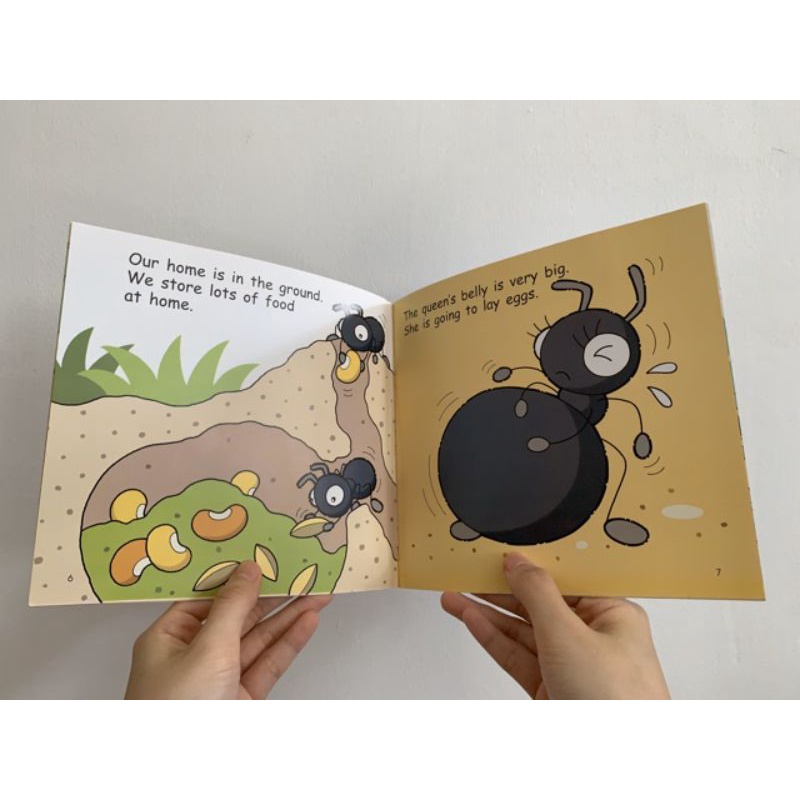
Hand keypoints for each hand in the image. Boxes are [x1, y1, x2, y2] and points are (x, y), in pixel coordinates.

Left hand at [125, 561, 330, 698]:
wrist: (182, 776)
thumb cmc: (177, 710)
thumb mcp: (207, 647)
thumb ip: (233, 606)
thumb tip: (248, 570)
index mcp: (167, 638)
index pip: (206, 598)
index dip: (237, 579)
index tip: (264, 559)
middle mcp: (191, 656)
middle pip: (237, 617)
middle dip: (271, 597)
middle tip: (301, 574)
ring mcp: (218, 679)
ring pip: (258, 640)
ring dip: (288, 618)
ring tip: (317, 594)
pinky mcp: (240, 698)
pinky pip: (268, 664)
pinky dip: (289, 643)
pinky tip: (308, 623)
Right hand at [441, 553, 668, 698]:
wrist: (619, 769)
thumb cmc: (618, 703)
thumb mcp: (570, 635)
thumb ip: (538, 594)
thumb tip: (518, 563)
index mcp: (613, 615)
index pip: (564, 580)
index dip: (530, 564)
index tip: (500, 551)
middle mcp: (594, 638)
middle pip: (539, 604)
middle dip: (501, 590)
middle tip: (468, 571)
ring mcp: (572, 665)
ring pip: (523, 631)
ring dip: (488, 614)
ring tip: (455, 595)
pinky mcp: (553, 689)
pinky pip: (518, 656)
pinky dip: (493, 638)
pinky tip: (470, 620)